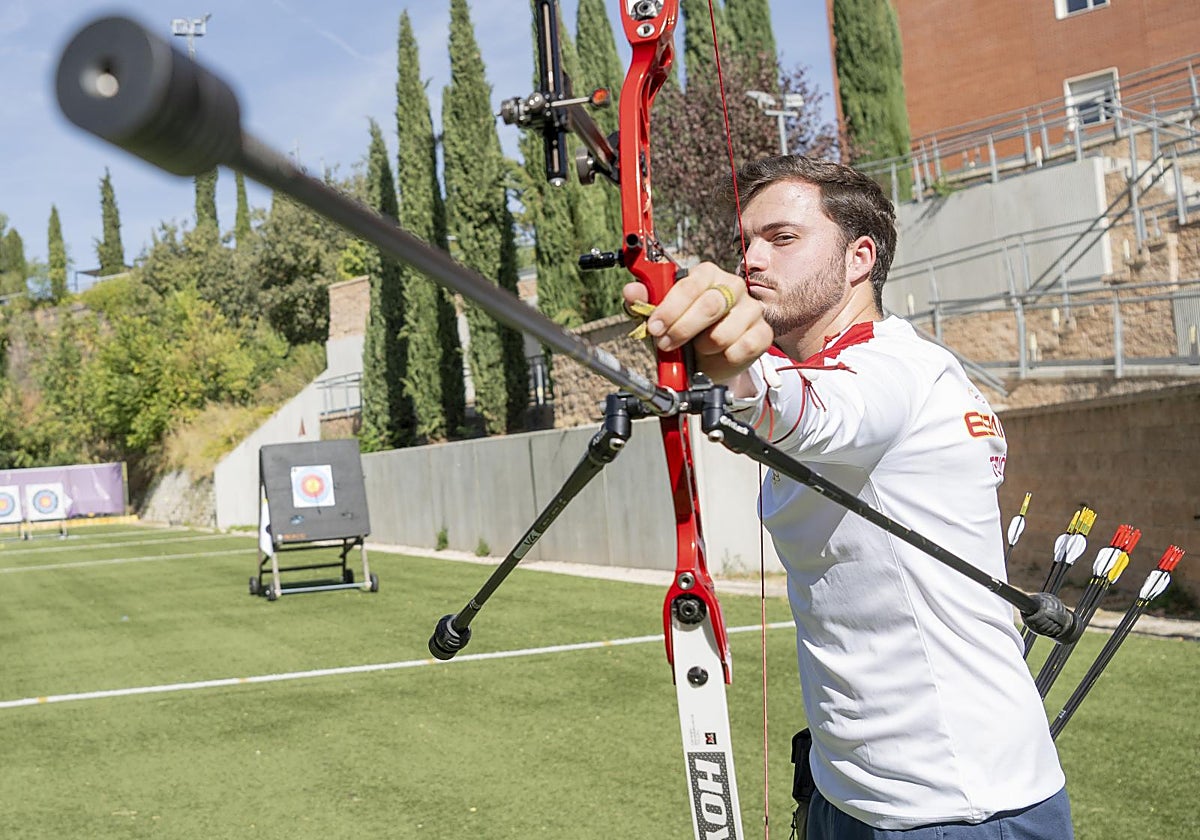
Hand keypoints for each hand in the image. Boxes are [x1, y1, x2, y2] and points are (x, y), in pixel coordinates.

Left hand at [622, 262, 772, 385]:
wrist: (706, 362)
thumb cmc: (683, 333)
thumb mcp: (658, 318)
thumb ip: (643, 303)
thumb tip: (631, 291)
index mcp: (706, 275)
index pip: (690, 285)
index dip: (670, 308)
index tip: (654, 327)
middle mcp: (731, 287)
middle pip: (710, 305)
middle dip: (682, 329)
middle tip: (666, 344)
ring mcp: (750, 309)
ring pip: (724, 332)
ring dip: (703, 346)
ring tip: (697, 348)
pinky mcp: (762, 333)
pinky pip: (742, 348)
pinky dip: (724, 358)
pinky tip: (718, 354)